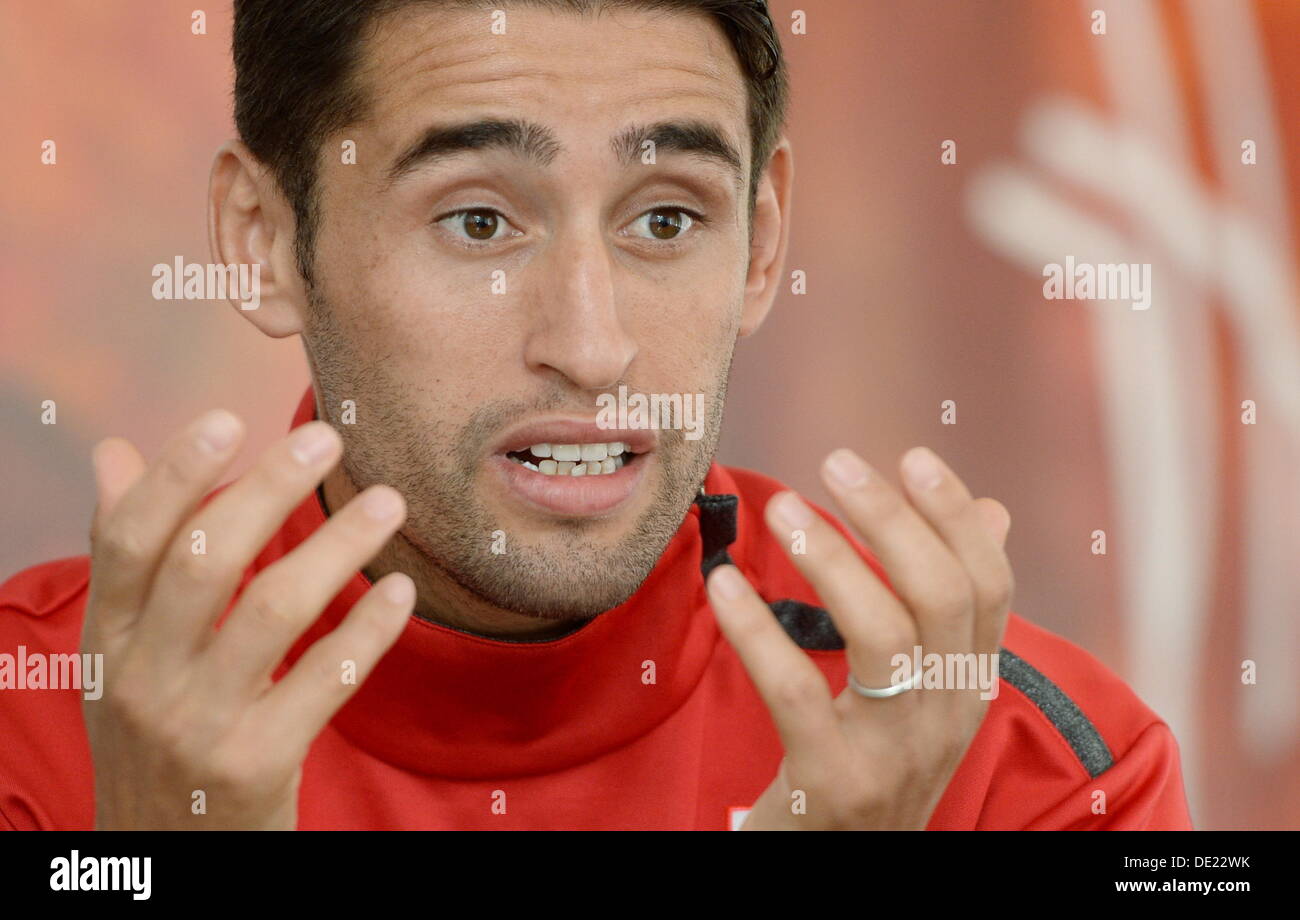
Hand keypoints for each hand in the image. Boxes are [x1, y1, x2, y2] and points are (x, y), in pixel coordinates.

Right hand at [82, 409, 412, 828]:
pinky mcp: (256, 763)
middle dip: (267, 489)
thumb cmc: (155, 732)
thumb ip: (125, 555)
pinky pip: (324, 682)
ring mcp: (199, 722)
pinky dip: (367, 631)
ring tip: (388, 504)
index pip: (129, 538)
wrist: (167, 853)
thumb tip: (111, 450)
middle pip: (204, 559)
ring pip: (271, 610)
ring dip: (336, 547)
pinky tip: (401, 592)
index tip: (228, 418)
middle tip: (328, 439)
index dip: (174, 473)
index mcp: (108, 637)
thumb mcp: (121, 652)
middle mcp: (144, 676)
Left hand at [706, 447, 1012, 829]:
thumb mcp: (927, 692)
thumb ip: (951, 609)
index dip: (955, 515)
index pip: (990, 584)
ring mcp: (896, 752)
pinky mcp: (834, 781)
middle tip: (836, 463)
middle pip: (943, 596)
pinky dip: (757, 630)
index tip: (911, 454)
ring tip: (783, 508)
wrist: (843, 865)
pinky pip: (797, 691)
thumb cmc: (875, 759)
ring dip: (834, 559)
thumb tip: (995, 509)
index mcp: (971, 683)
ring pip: (884, 635)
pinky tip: (724, 584)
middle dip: (893, 518)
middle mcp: (948, 714)